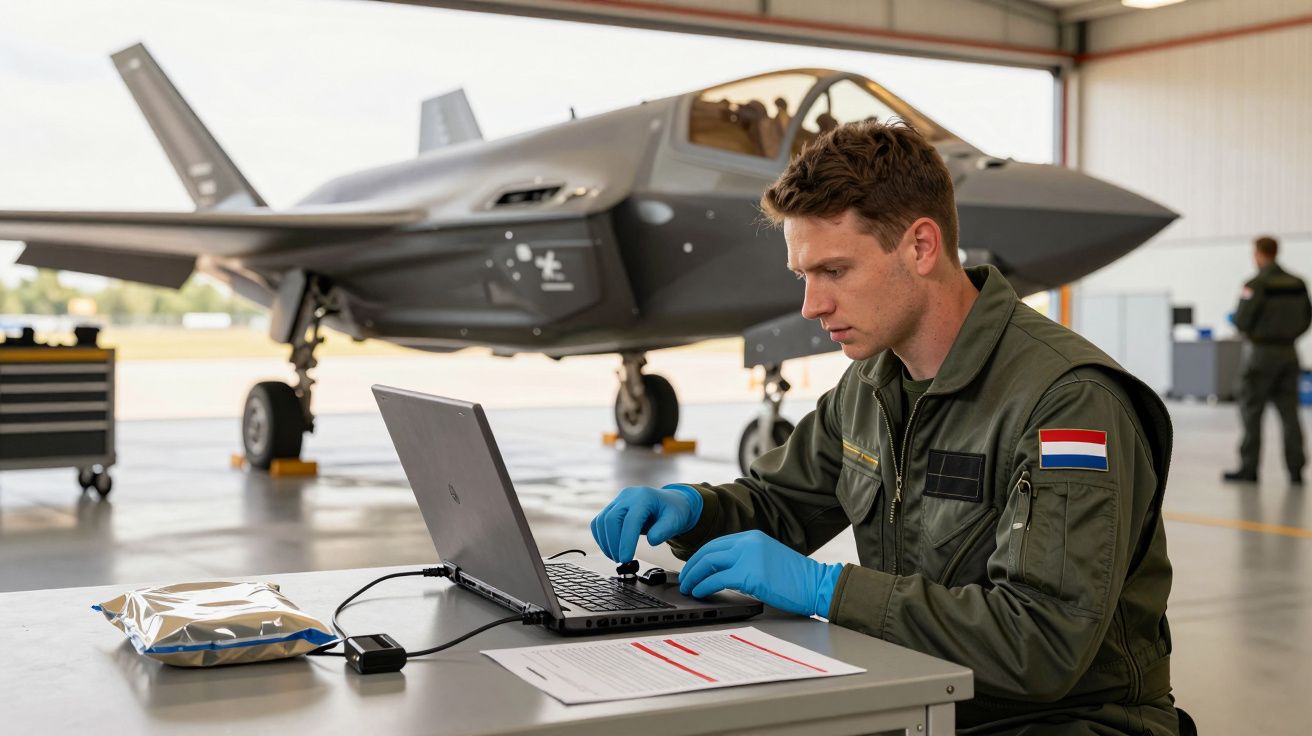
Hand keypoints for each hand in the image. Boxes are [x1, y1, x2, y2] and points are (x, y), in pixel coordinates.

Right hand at [591, 485, 702, 562]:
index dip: (626, 541)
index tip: (626, 559)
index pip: (630, 520)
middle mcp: (628, 496)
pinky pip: (599, 523)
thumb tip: (651, 541)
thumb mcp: (676, 520)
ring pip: (602, 521)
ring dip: (606, 543)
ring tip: (617, 557)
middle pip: (611, 519)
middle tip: (621, 560)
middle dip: (613, 543)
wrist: (669, 503)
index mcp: (644, 497)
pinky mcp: (612, 508)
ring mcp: (618, 501)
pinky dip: (602, 538)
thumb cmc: (673, 511)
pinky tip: (611, 549)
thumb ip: (665, 530)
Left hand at [678, 530, 842, 616]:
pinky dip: (703, 586)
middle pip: (708, 551)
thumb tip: (722, 571)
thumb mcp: (769, 558)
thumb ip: (748, 559)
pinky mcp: (749, 575)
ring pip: (708, 563)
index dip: (699, 557)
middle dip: (691, 567)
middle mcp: (748, 543)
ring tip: (688, 588)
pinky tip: (700, 593)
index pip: (716, 544)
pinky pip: (716, 579)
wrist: (818, 585)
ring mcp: (748, 557)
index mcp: (752, 537)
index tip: (692, 568)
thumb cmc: (797, 579)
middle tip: (684, 580)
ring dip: (693, 577)